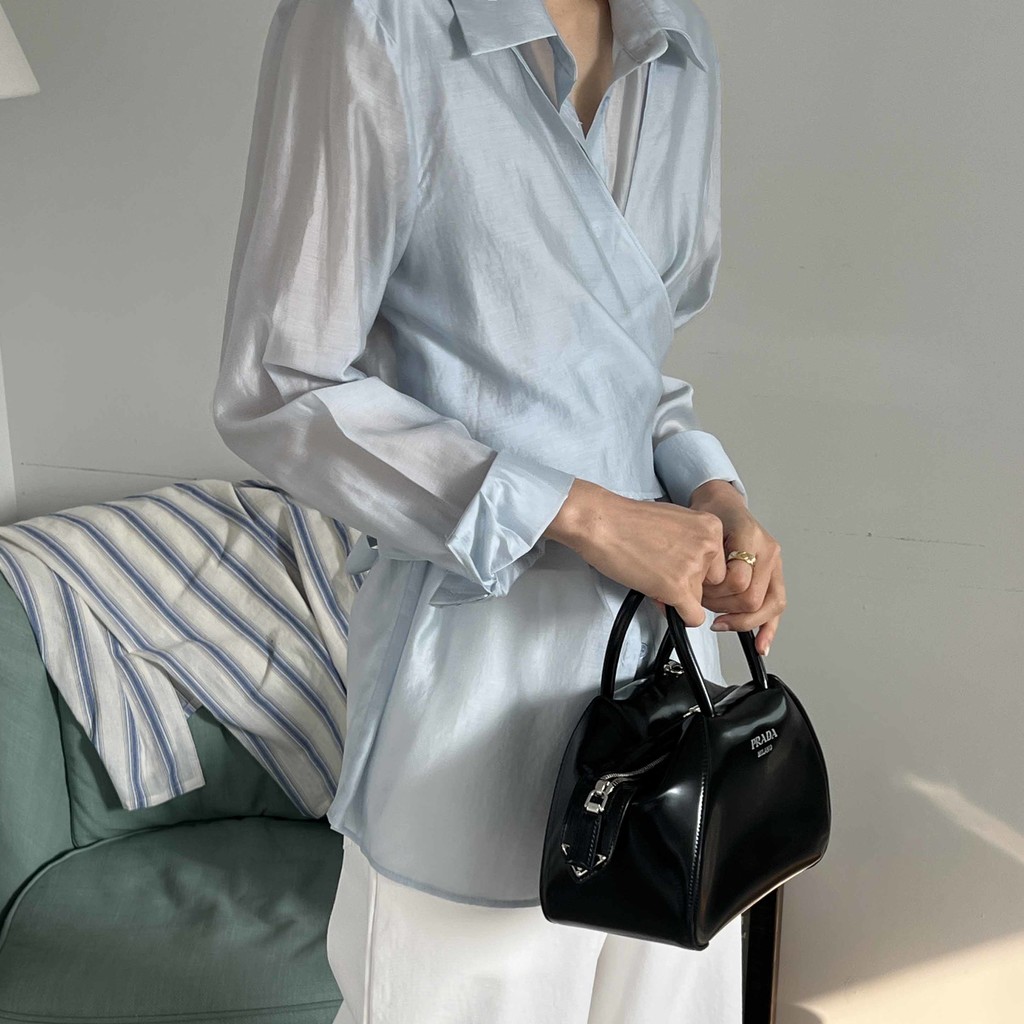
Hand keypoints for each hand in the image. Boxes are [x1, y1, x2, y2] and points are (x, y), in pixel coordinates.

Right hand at [545, 479, 729, 628]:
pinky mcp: (678, 588)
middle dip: (689, 583)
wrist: (601, 523)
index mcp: (712, 526)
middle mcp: (709, 545)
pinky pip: (693, 617)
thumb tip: (694, 571)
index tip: (676, 565)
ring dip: (676, 595)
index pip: (718, 562)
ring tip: (651, 576)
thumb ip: (691, 543)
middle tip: (661, 572)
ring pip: (698, 600)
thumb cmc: (627, 520)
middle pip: (711, 583)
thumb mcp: (674, 523)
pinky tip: (662, 601)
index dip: (696, 569)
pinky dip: (679, 617)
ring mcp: (694, 567)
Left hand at [668, 480, 785, 656]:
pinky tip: (761, 644)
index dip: (715, 593)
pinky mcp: (776, 574)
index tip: (698, 595)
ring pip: (769, 605)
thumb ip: (695, 558)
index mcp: (749, 537)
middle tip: (705, 605)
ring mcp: (775, 562)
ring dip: (742, 620)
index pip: (737, 580)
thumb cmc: (710, 513)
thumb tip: (678, 595)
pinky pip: (777, 605)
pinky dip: (769, 628)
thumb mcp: (699, 529)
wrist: (722, 502)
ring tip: (723, 623)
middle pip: (752, 597)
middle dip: (725, 607)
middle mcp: (767, 550)